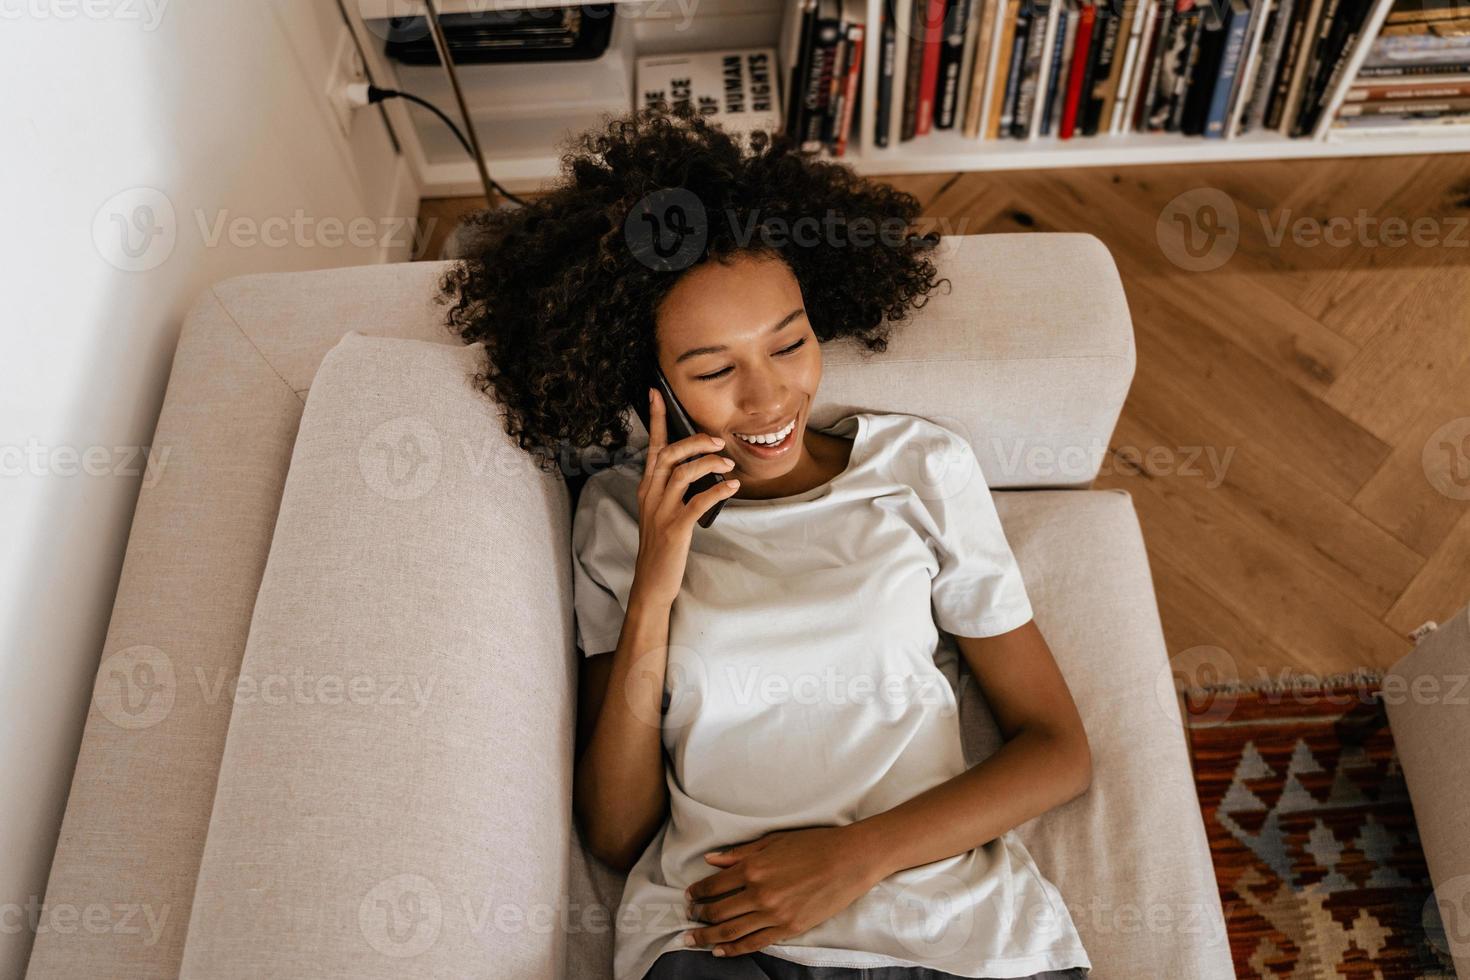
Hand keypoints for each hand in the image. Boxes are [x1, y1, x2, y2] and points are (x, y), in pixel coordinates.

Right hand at [632, 387, 738, 607]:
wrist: (652, 582)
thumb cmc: (662, 546)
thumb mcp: (662, 511)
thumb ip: (674, 488)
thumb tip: (700, 468)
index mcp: (648, 488)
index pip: (653, 447)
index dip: (657, 420)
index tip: (656, 394)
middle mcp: (651, 495)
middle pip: (669, 454)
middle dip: (694, 442)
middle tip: (717, 440)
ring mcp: (661, 512)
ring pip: (682, 474)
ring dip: (708, 464)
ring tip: (727, 463)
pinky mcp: (675, 529)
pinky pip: (696, 503)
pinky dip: (717, 491)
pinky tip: (732, 486)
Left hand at [682, 826, 884, 957]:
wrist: (850, 860)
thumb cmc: (814, 844)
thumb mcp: (773, 841)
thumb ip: (739, 854)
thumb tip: (711, 860)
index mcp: (753, 868)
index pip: (713, 885)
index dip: (696, 892)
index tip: (689, 896)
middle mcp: (759, 893)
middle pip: (718, 911)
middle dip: (698, 916)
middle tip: (688, 919)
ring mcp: (774, 914)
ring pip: (731, 931)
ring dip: (708, 937)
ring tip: (693, 940)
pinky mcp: (789, 928)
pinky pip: (754, 943)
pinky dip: (734, 950)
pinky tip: (720, 952)